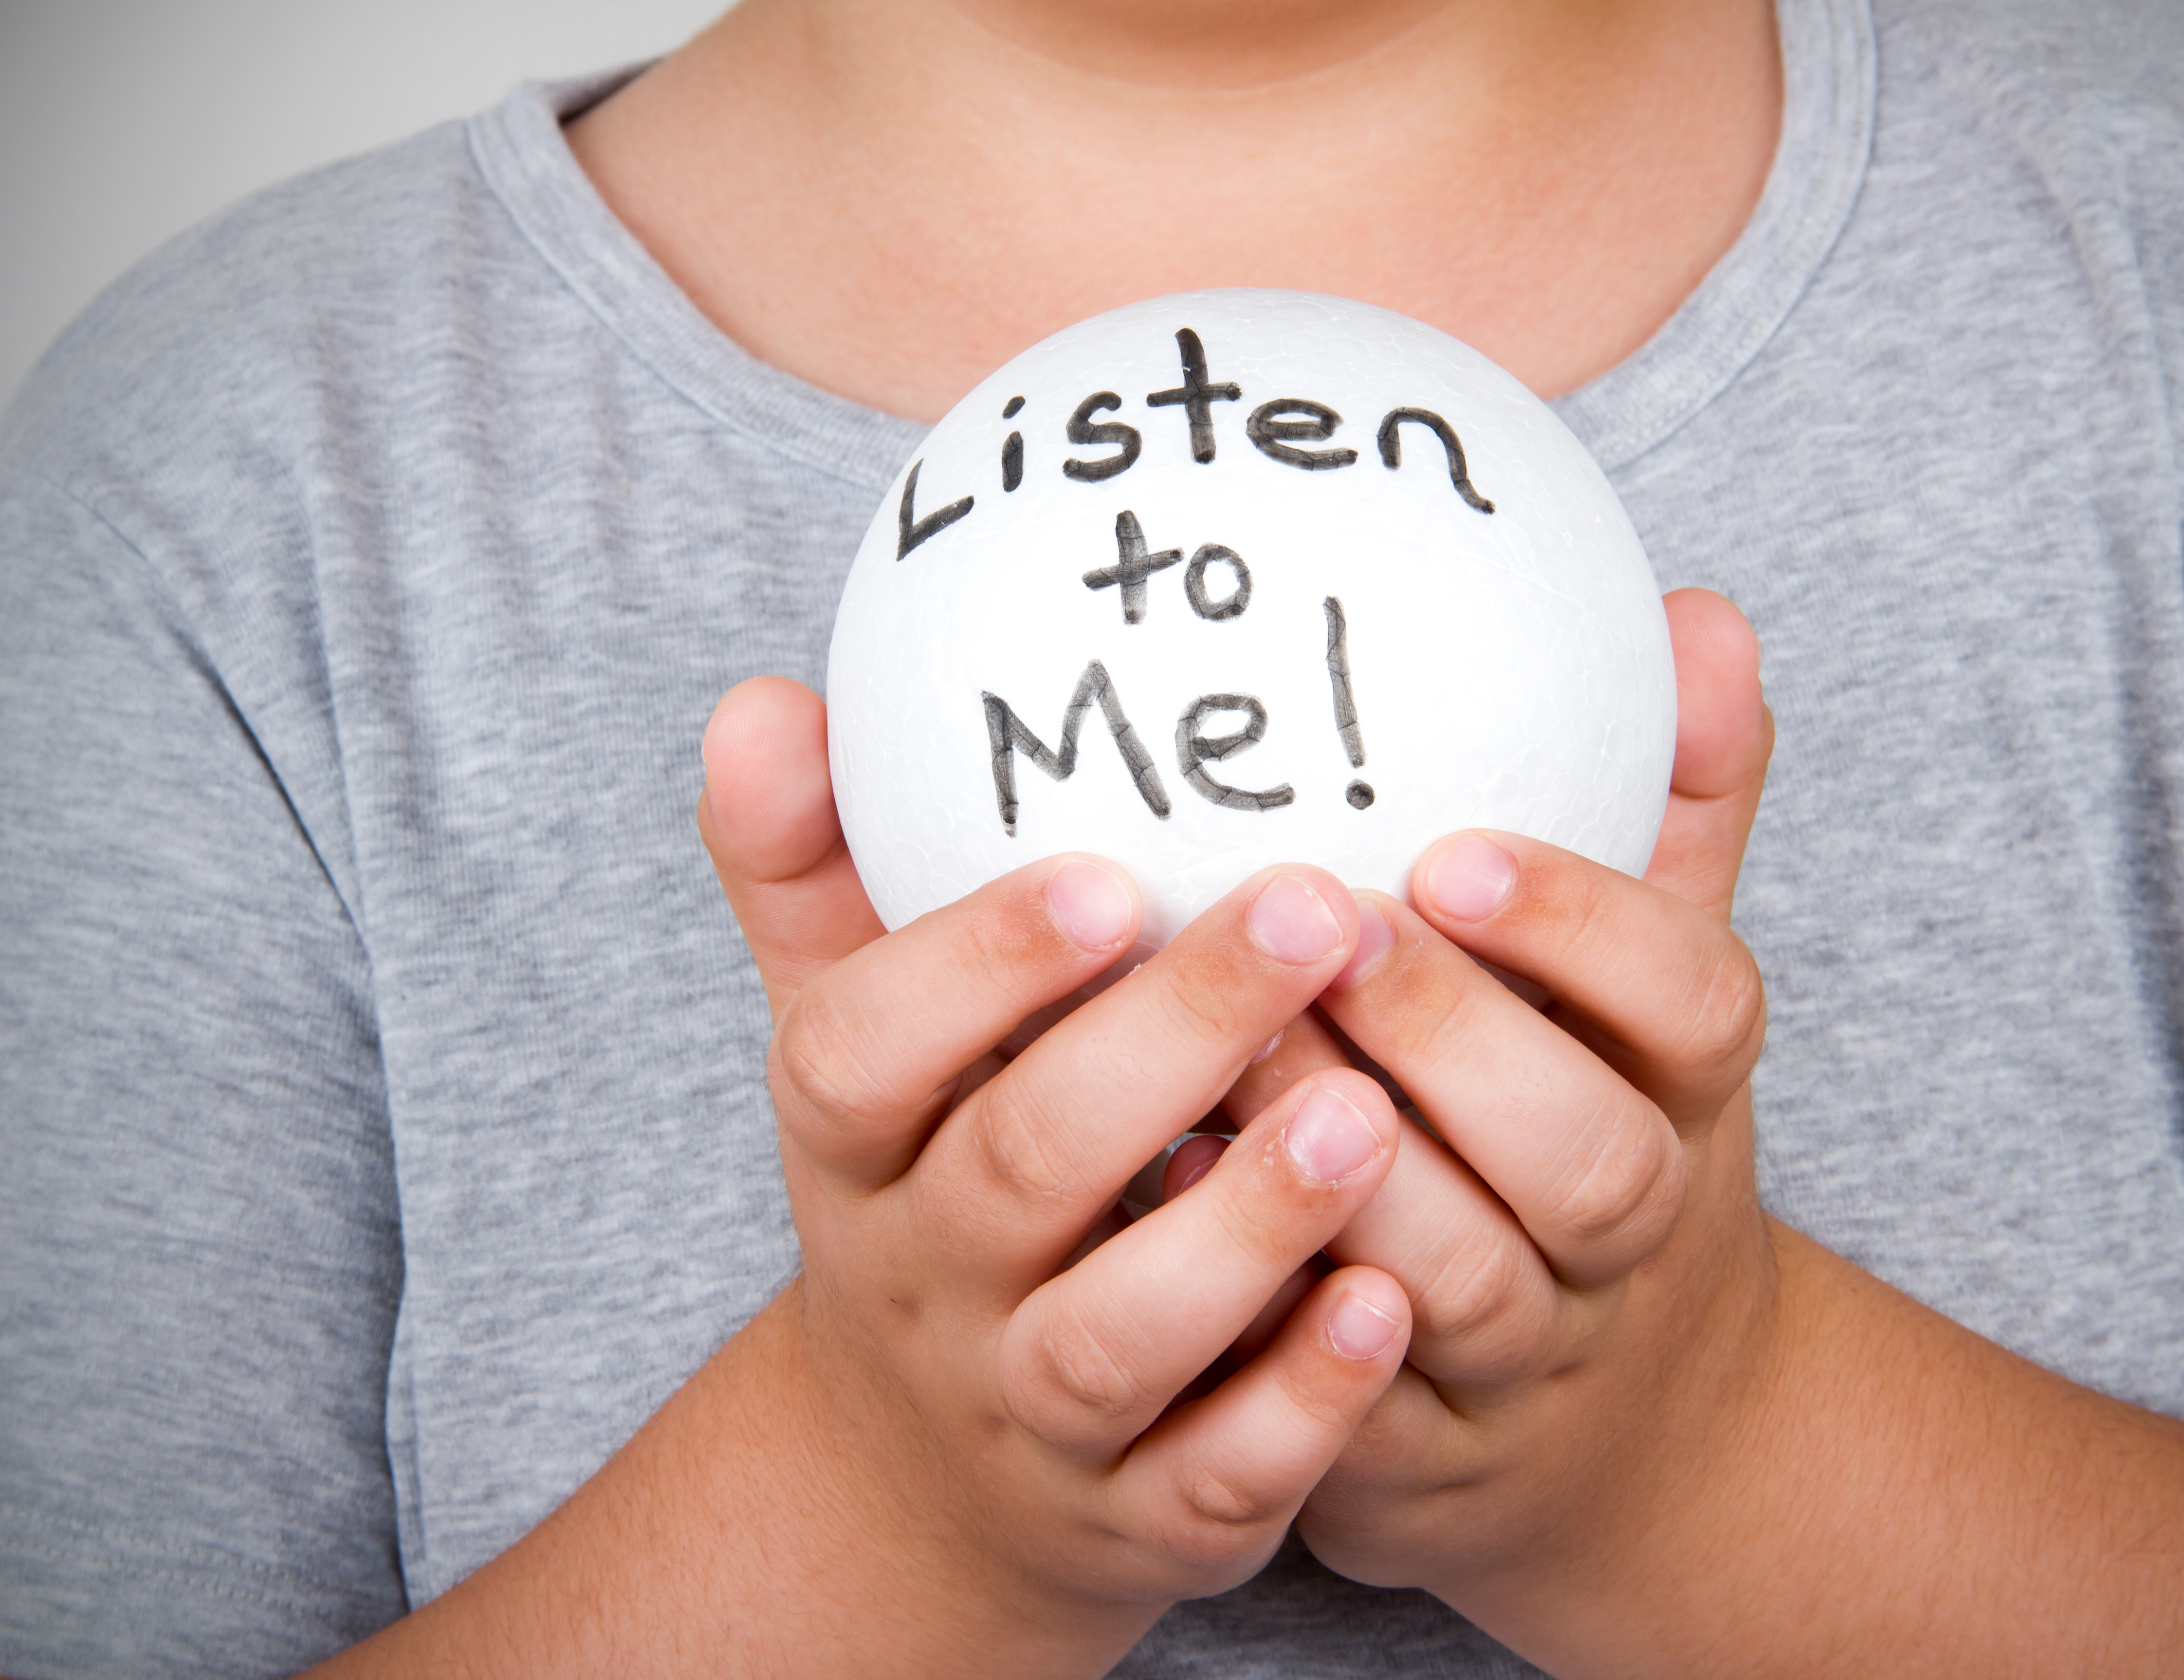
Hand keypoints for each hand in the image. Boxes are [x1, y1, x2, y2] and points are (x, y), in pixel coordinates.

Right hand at [695, 678, 1417, 1671]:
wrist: (934, 1473)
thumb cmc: (931, 1184)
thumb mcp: (855, 1043)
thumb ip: (815, 876)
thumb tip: (762, 702)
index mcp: (857, 1148)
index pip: (863, 1054)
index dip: (973, 969)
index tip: (1108, 877)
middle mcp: (930, 1281)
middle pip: (1022, 1169)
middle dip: (1164, 1046)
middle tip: (1314, 913)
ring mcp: (1032, 1412)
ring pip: (1118, 1334)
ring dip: (1242, 1228)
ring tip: (1366, 1114)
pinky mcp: (1142, 1515)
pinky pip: (1215, 1474)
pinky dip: (1298, 1403)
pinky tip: (1388, 1306)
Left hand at [1190, 590, 1777, 1636]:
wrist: (1617, 1435)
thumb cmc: (1595, 1133)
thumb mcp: (1647, 995)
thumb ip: (1667, 812)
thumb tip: (1700, 614)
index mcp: (1685, 1100)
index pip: (1698, 1005)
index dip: (1587, 926)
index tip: (1448, 848)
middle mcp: (1628, 1236)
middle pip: (1592, 1158)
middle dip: (1456, 1042)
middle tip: (1316, 929)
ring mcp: (1532, 1365)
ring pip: (1464, 1286)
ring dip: (1341, 1175)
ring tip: (1216, 1059)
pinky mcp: (1424, 1470)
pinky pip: (1355, 1415)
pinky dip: (1270, 1324)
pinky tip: (1162, 1208)